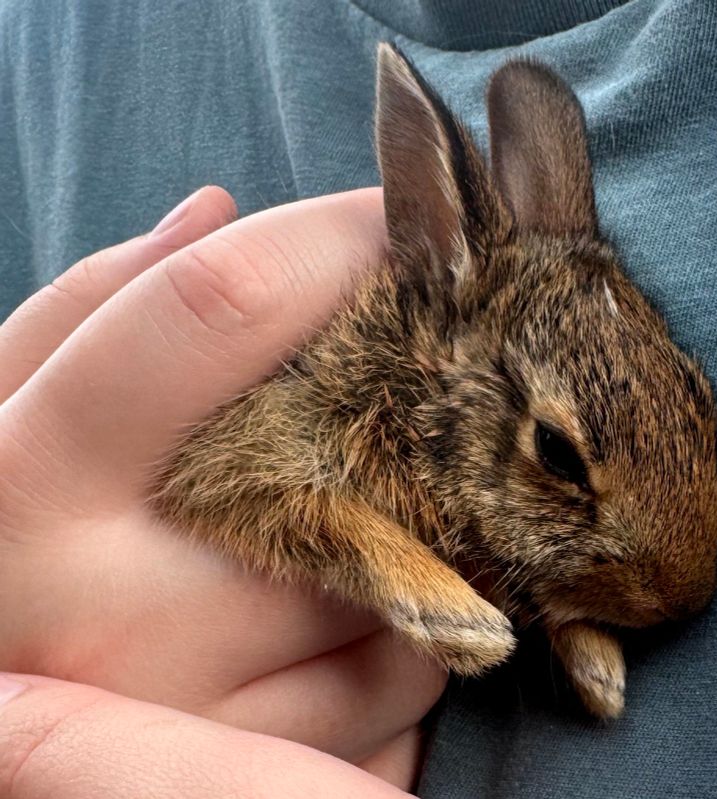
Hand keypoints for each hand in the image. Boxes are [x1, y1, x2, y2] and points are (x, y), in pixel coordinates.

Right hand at [0, 186, 446, 791]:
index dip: (334, 233)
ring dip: (412, 538)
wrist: (4, 718)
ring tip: (341, 536)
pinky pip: (408, 688)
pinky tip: (343, 628)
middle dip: (411, 399)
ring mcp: (190, 719)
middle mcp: (108, 607)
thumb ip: (88, 316)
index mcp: (30, 483)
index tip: (401, 216)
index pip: (216, 304)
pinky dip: (407, 643)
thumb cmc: (1, 551)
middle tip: (411, 384)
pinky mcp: (259, 787)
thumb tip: (216, 211)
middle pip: (352, 451)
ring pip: (405, 588)